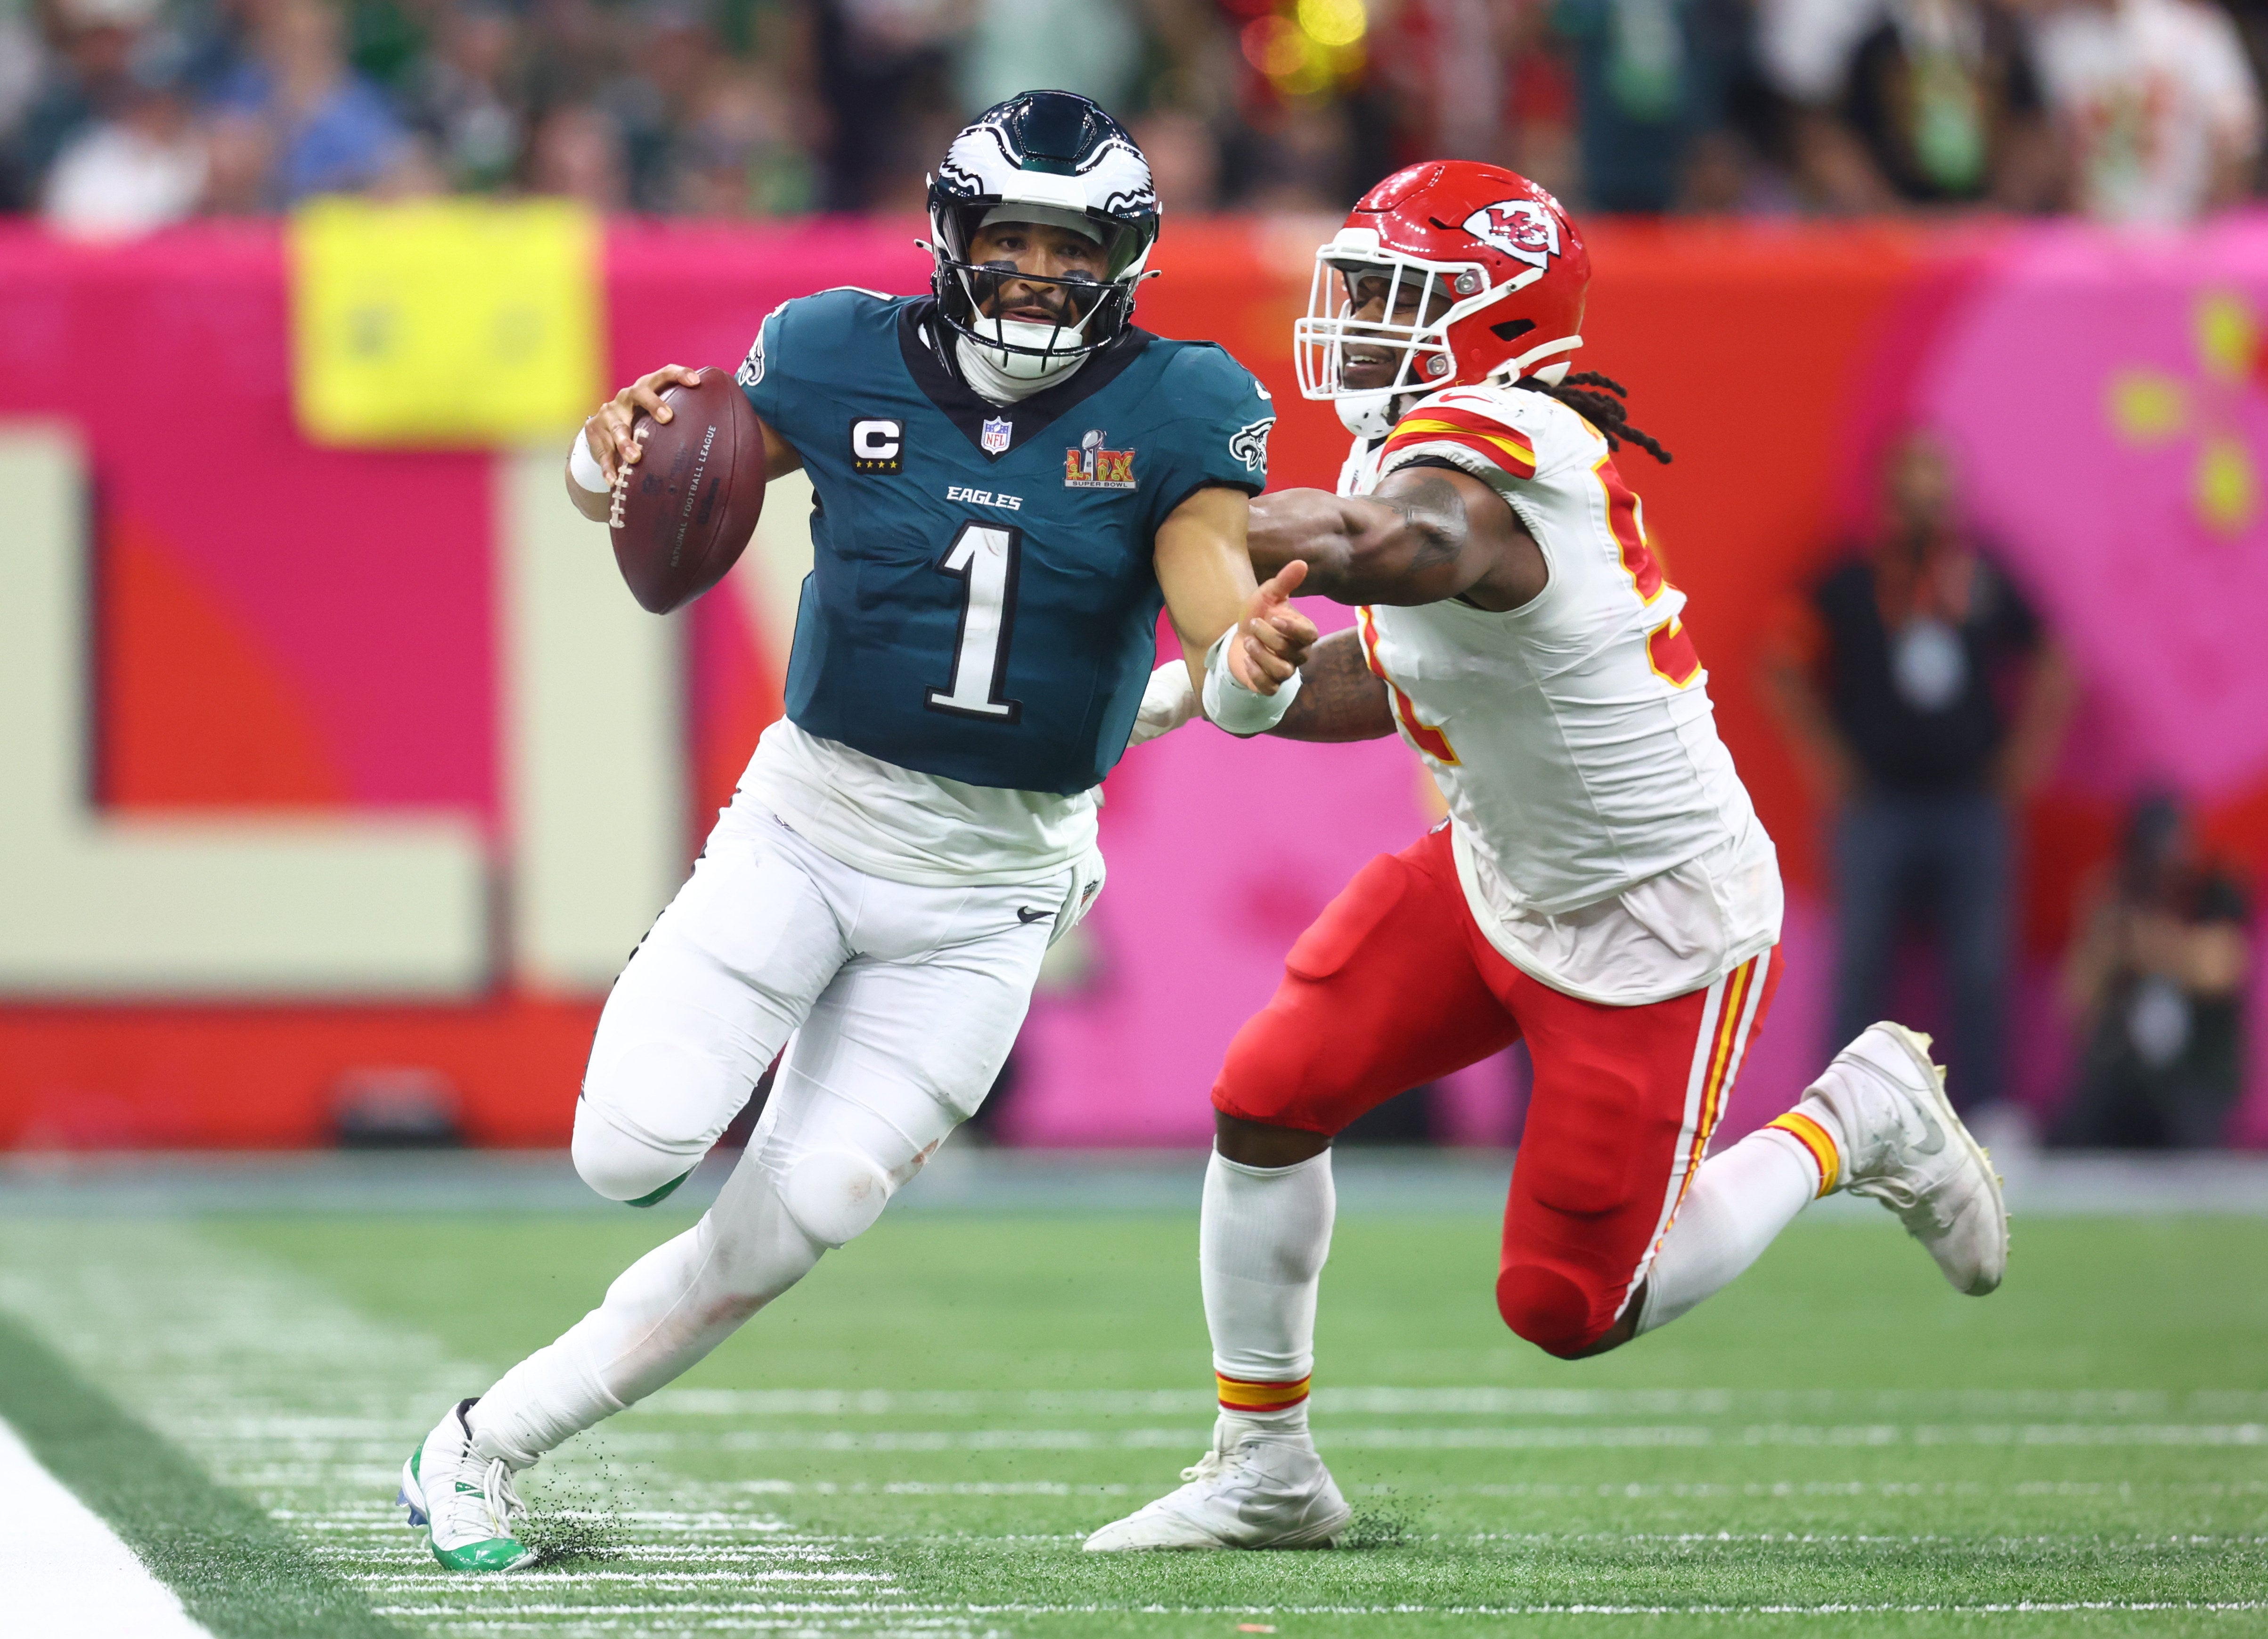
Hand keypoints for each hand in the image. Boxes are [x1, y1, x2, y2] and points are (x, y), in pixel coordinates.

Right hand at [583, 365, 702, 484]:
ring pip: (618, 426)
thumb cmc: (640, 421)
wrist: (601, 430)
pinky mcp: (596, 434)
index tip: (695, 382)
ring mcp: (609, 415)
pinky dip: (608, 467)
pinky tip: (614, 480)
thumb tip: (725, 431)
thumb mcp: (655, 414)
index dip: (678, 375)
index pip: (662, 375)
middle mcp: (626, 397)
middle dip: (653, 404)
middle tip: (668, 418)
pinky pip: (603, 453)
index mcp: (644, 389)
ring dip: (626, 442)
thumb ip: (680, 417)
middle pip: (639, 393)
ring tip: (635, 457)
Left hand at [1228, 559, 1317, 695]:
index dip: (1293, 629)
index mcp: (1303, 632)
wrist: (1238, 635)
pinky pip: (1270, 688)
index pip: (1310, 635)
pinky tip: (1246, 660)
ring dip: (1260, 655)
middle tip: (1253, 624)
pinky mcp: (1269, 685)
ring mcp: (1285, 671)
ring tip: (1247, 642)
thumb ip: (1285, 581)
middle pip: (1291, 652)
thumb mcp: (1268, 594)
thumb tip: (1302, 562)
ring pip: (1281, 671)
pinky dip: (1256, 675)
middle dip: (1268, 638)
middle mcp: (1298, 653)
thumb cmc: (1259, 614)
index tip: (1273, 617)